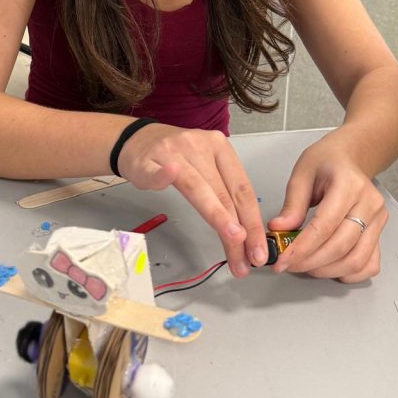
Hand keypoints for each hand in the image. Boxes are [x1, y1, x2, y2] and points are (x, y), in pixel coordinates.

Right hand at [116, 123, 266, 276]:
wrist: (138, 140)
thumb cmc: (177, 157)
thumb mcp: (207, 168)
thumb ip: (224, 195)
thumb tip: (245, 236)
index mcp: (219, 147)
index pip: (241, 189)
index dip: (253, 221)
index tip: (259, 248)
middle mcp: (199, 146)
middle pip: (223, 193)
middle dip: (238, 230)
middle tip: (248, 258)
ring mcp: (171, 153)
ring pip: (196, 187)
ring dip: (217, 215)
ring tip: (232, 238)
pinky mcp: (146, 162)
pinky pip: (156, 172)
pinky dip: (163, 176)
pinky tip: (169, 176)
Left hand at [267, 134, 387, 282]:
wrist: (350, 158)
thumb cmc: (326, 163)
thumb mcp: (302, 174)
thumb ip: (292, 204)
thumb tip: (279, 230)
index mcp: (349, 184)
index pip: (325, 225)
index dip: (302, 248)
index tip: (283, 260)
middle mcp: (369, 203)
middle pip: (341, 246)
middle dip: (310, 262)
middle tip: (288, 265)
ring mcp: (378, 220)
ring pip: (356, 260)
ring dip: (327, 271)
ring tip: (304, 266)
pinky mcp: (380, 232)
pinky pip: (369, 264)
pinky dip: (349, 273)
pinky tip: (329, 267)